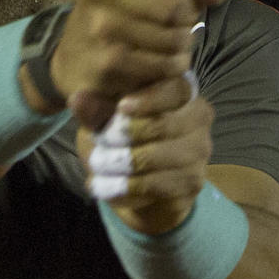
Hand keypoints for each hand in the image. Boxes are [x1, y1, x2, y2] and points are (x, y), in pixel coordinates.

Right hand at [50, 0, 223, 125]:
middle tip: (182, 21)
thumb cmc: (121, 10)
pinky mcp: (106, 63)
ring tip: (175, 43)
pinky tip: (166, 63)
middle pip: (171, 3)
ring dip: (183, 44)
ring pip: (171, 37)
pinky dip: (172, 66)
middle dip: (187, 16)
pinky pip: (161, 65)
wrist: (76, 57)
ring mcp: (100, 27)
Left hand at [77, 74, 213, 234]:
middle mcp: (198, 119)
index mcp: (182, 93)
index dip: (149, 99)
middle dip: (125, 135)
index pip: (175, 90)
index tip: (121, 107)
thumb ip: (95, 110)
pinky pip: (156, 185)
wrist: (135, 182)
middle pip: (164, 125)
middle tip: (98, 141)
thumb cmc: (123, 138)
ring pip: (157, 157)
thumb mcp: (105, 120)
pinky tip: (105, 187)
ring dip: (120, 164)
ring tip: (97, 167)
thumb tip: (78, 100)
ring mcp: (200, 152)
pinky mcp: (193, 183)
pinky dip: (125, 188)